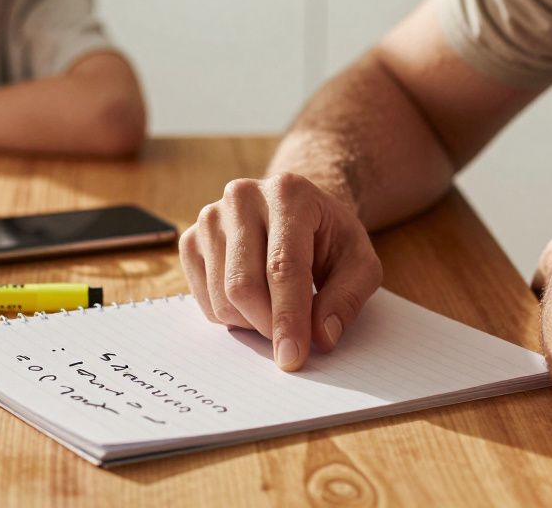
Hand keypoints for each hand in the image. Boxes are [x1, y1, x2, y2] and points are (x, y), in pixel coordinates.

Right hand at [179, 172, 382, 370]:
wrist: (298, 212)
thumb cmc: (329, 237)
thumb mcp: (359, 262)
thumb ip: (348, 298)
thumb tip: (321, 337)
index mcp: (289, 193)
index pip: (283, 266)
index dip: (288, 317)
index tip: (292, 357)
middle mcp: (242, 197)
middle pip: (243, 285)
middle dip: (267, 326)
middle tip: (290, 342)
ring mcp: (211, 217)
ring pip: (221, 297)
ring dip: (251, 323)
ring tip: (277, 310)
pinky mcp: (191, 239)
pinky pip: (203, 299)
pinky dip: (231, 317)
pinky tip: (254, 303)